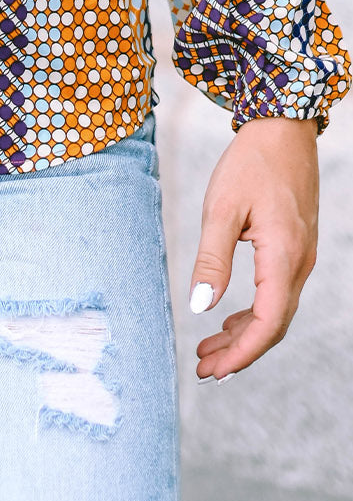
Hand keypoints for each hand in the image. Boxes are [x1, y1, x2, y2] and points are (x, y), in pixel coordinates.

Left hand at [189, 116, 318, 380]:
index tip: (212, 370)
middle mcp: (299, 264)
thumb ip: (211, 259)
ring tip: (208, 350)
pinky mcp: (294, 248)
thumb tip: (199, 306)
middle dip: (239, 352)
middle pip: (273, 326)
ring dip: (244, 335)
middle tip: (204, 369)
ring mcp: (300, 257)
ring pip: (276, 312)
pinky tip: (228, 318)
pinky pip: (277, 294)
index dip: (240, 353)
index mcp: (283, 257)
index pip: (267, 324)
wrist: (282, 130)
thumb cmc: (250, 163)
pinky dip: (253, 314)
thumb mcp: (221, 208)